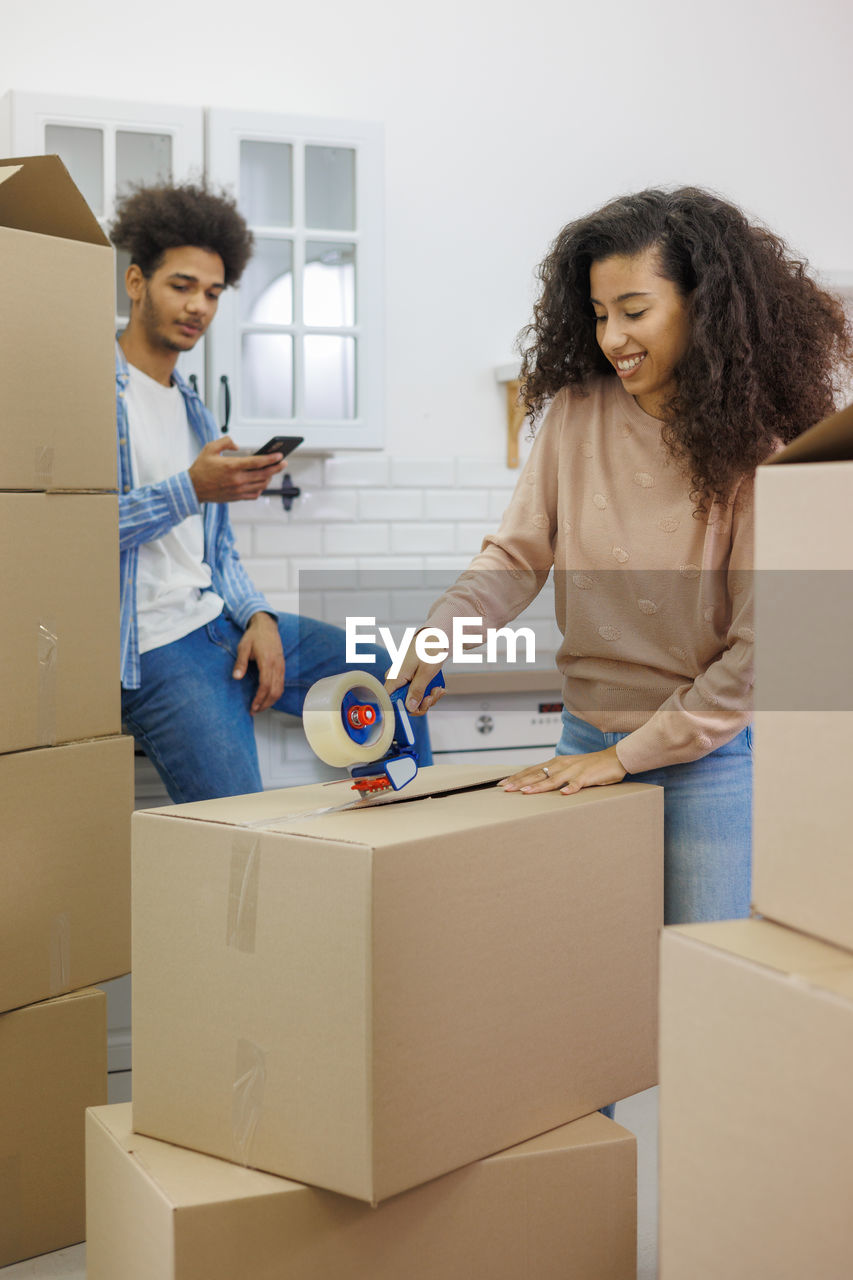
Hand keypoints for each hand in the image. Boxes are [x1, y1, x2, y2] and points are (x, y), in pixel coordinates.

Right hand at [189, 437, 285, 503]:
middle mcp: (237, 479)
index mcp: (232, 466)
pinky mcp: (236, 497)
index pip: (257, 462)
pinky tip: (262, 482)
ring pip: (261, 485)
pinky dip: (261, 488)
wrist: (192, 489)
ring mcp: (238, 490)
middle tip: (283, 463)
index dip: (271, 459)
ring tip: (272, 471)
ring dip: (269, 477)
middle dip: (276, 468)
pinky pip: (254, 494)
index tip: (280, 456)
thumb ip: (225, 442)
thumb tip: (237, 446)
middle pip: (263, 474)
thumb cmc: (201, 468)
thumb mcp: (210, 448)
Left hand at [232, 613, 284, 712]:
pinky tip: (267, 698)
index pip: (266, 685)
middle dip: (265, 704)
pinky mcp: (282, 667)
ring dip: (271, 701)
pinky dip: (275, 694)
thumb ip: (240, 663)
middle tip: (254, 711)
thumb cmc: (254, 636)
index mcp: (267, 661)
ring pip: (280, 689)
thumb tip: (236, 677)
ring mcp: (281, 666)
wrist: (266, 625)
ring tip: (260, 707)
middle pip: (275, 691)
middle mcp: (277, 665)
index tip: (252, 707)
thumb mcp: (243, 647)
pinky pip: (281, 684)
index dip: (260, 698)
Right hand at [384, 634, 445, 715]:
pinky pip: (417, 693)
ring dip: (428, 698)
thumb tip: (410, 708)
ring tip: (437, 689)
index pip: (389, 701)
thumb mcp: (425, 672)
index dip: (403, 709)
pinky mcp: (409, 680)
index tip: (419, 708)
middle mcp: (395, 680)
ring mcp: (402, 680)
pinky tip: (436, 687)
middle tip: (433, 695)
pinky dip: (428, 693)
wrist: (434, 638)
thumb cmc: (429, 649)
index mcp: (394, 677)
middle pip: (403, 703)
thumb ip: (417, 690)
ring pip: (412, 699)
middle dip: (421, 703)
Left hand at [498, 746, 626, 794]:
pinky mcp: (586, 777)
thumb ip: (554, 774)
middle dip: (520, 782)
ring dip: (539, 786)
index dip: (516, 777)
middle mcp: (561, 765)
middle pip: (537, 774)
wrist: (613, 758)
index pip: (531, 770)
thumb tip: (537, 782)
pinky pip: (577, 783)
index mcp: (555, 763)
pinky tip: (564, 793)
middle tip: (506, 789)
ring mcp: (573, 771)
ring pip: (553, 779)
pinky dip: (570, 788)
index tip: (502, 784)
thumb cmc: (590, 766)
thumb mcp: (568, 768)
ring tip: (526, 792)